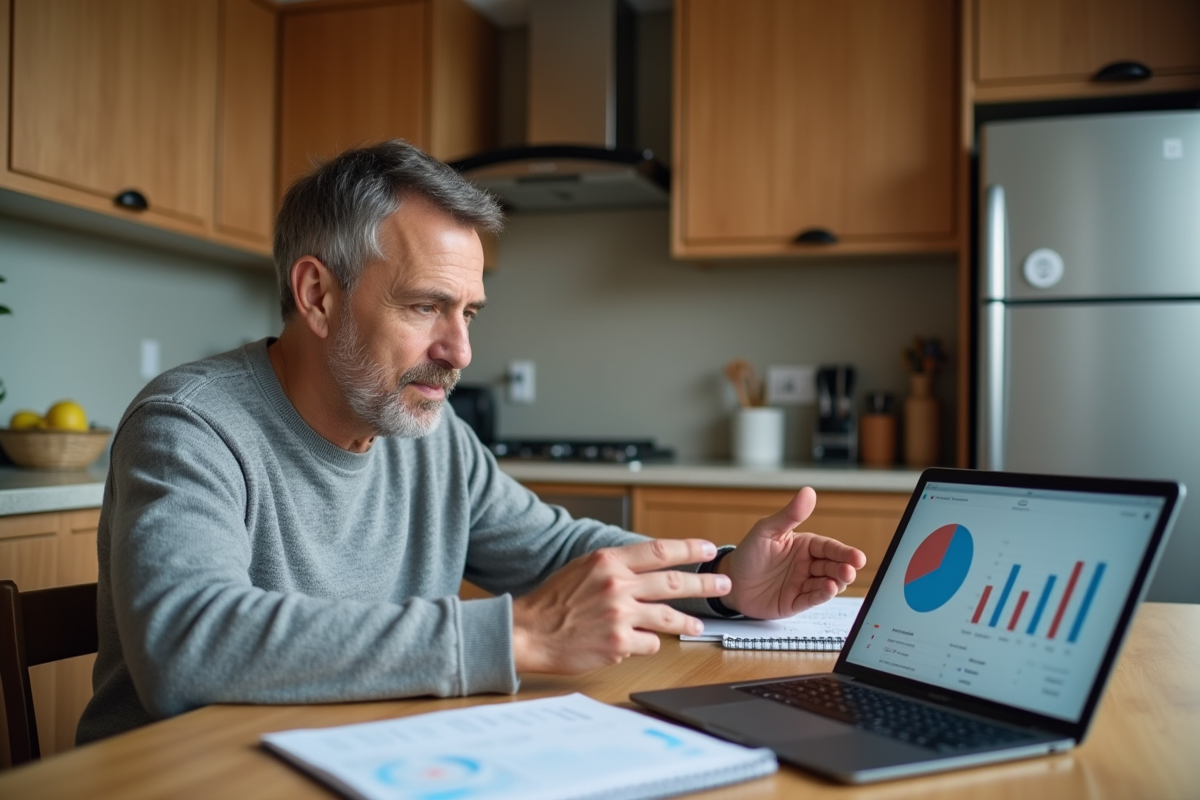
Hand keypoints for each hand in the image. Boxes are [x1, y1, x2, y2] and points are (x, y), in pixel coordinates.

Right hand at [511, 539, 731, 673]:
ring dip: (686, 622)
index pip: (659, 550)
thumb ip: (616, 566)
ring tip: (697, 626)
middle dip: (704, 584)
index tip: (707, 549)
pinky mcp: (619, 643)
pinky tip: (638, 643)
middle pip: (674, 583)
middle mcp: (617, 585)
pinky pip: (649, 643)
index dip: (688, 549)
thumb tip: (648, 566)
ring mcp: (620, 616)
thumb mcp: (582, 569)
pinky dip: (648, 643)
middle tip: (723, 584)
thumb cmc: (552, 602)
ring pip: (668, 617)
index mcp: (608, 561)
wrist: (528, 632)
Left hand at [719, 487, 865, 618]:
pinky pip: (813, 599)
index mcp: (804, 546)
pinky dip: (822, 595)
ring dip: (837, 582)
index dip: (844, 552)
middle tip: (850, 569)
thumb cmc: (749, 553)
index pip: (829, 548)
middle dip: (844, 568)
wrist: (730, 581)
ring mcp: (803, 584)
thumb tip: (808, 492)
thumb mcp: (767, 530)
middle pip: (833, 566)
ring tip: (840, 579)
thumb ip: (789, 515)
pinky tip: (828, 589)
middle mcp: (808, 565)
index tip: (857, 556)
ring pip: (828, 584)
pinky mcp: (796, 602)